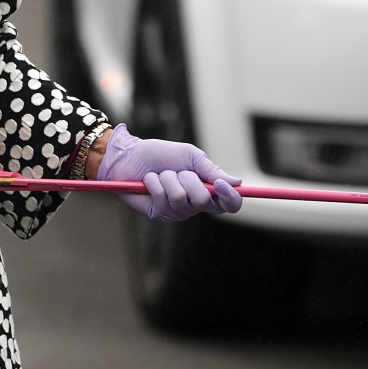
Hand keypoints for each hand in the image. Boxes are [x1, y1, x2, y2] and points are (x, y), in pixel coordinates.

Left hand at [94, 124, 243, 221]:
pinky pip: (163, 200)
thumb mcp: (190, 156)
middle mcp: (194, 204)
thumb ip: (211, 170)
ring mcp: (177, 211)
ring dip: (169, 179)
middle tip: (177, 171)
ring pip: (181, 199)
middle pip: (204, 200)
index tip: (219, 184)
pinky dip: (155, 184)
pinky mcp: (159, 214)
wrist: (130, 156)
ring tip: (161, 174)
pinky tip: (149, 181)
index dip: (230, 198)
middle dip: (188, 179)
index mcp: (206, 189)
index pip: (229, 204)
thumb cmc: (160, 154)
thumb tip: (237, 183)